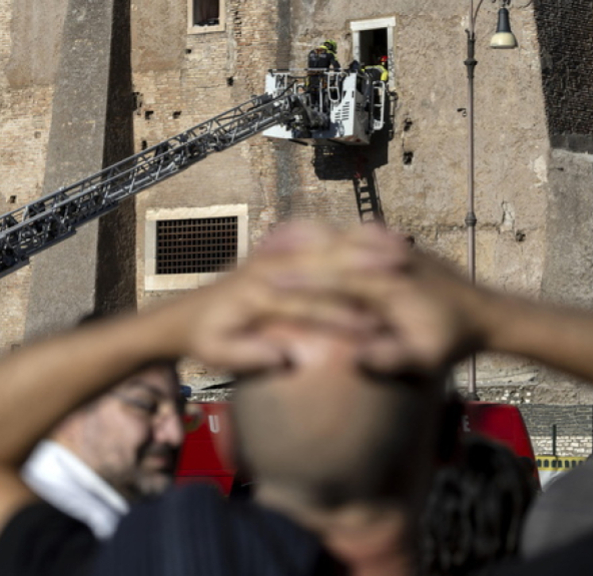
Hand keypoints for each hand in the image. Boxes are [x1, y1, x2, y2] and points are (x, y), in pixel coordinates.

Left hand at [162, 222, 408, 372]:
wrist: (189, 313)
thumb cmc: (207, 338)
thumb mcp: (220, 354)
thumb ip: (250, 356)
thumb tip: (283, 357)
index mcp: (257, 294)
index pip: (308, 305)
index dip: (343, 318)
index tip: (376, 328)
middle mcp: (267, 266)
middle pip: (325, 264)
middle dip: (365, 266)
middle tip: (403, 270)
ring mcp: (273, 252)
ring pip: (327, 243)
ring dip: (364, 244)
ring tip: (401, 248)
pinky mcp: (278, 248)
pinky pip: (319, 235)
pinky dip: (347, 235)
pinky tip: (377, 235)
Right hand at [250, 223, 492, 374]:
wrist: (486, 313)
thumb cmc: (453, 340)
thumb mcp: (427, 357)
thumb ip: (391, 357)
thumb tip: (353, 358)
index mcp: (391, 285)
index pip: (335, 278)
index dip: (298, 282)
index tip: (265, 285)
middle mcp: (389, 260)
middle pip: (330, 254)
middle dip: (291, 260)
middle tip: (252, 266)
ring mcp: (393, 250)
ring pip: (340, 240)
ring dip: (305, 245)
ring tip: (267, 251)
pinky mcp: (395, 249)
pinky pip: (354, 238)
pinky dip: (327, 240)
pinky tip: (305, 245)